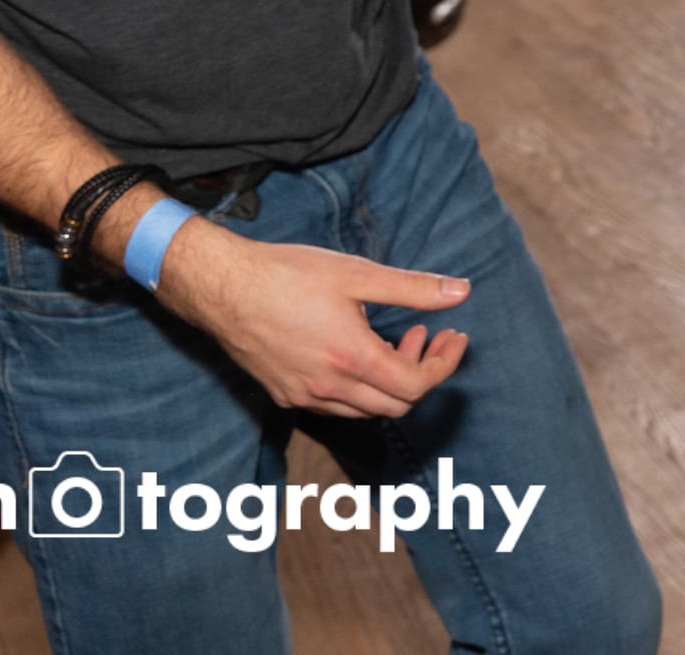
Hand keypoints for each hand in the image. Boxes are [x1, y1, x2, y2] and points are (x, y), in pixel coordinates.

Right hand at [153, 219, 471, 417]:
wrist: (223, 287)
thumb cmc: (288, 274)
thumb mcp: (358, 274)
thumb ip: (414, 288)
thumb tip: (462, 292)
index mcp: (352, 358)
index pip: (417, 386)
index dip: (444, 364)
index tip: (455, 336)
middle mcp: (328, 388)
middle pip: (396, 404)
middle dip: (424, 372)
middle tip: (429, 333)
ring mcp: (304, 396)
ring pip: (366, 410)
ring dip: (392, 381)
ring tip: (397, 340)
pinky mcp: (284, 394)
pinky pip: (336, 407)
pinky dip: (361, 388)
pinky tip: (359, 352)